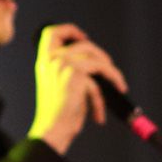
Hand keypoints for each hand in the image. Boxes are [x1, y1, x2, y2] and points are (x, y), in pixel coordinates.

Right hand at [27, 23, 127, 154]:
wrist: (52, 131)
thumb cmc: (58, 114)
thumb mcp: (61, 86)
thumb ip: (72, 70)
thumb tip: (97, 63)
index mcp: (44, 62)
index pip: (52, 33)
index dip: (70, 30)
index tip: (84, 38)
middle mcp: (52, 60)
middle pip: (84, 45)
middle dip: (102, 57)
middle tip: (109, 72)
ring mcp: (63, 64)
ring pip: (97, 58)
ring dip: (111, 74)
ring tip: (117, 85)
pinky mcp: (76, 73)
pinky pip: (102, 72)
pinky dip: (112, 83)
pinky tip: (108, 103)